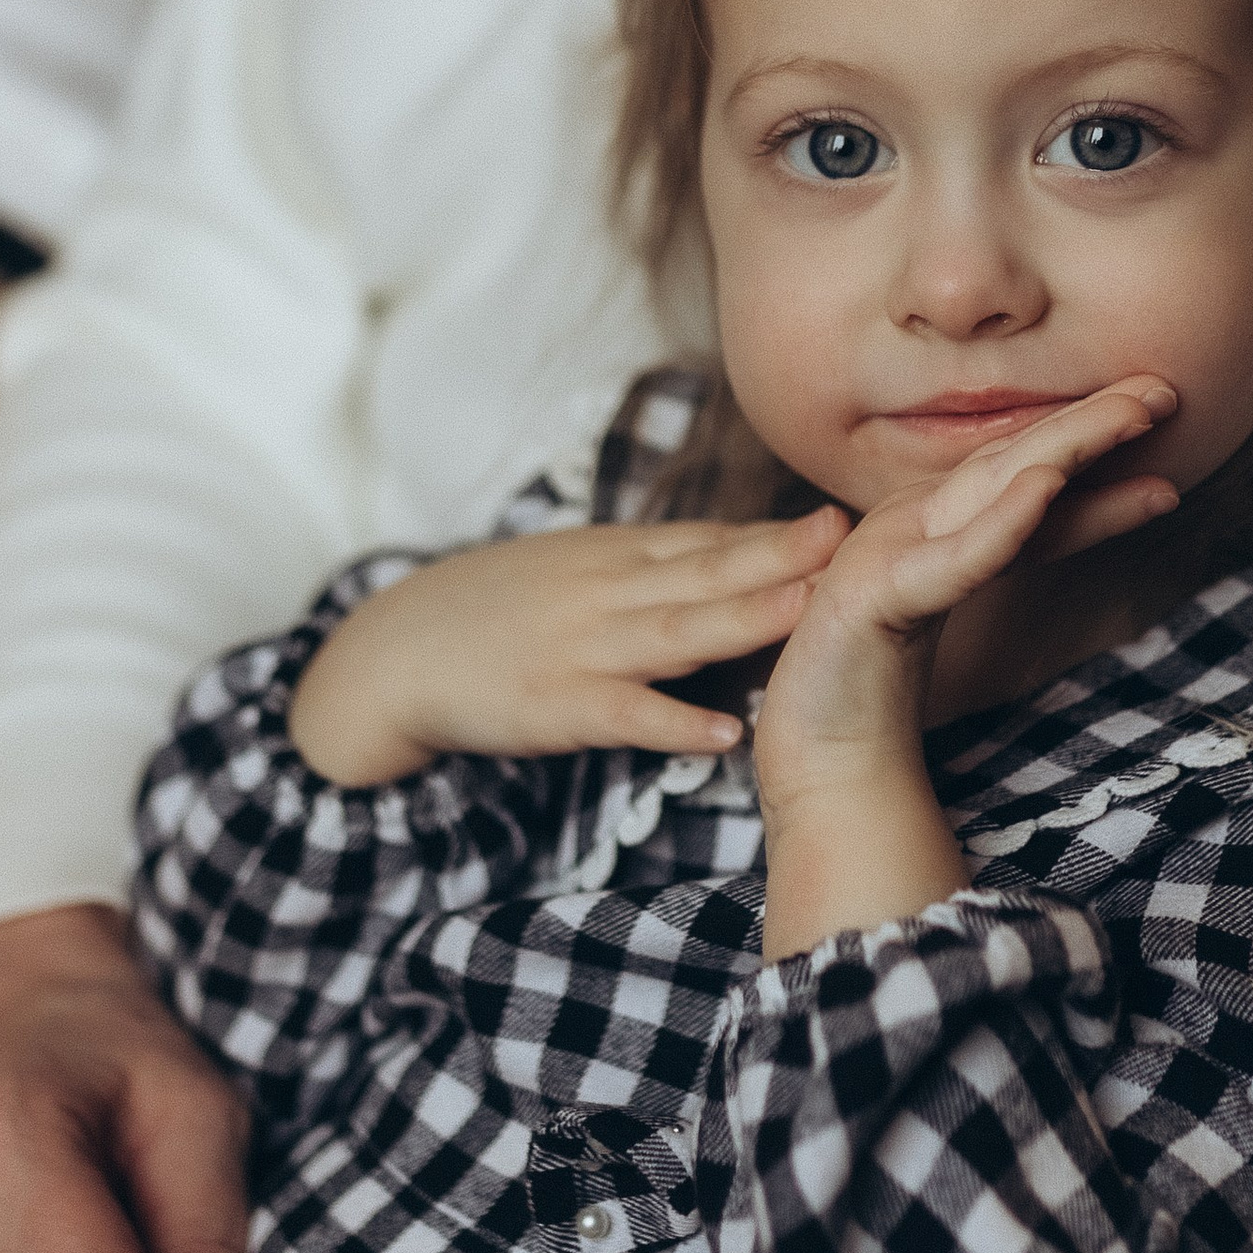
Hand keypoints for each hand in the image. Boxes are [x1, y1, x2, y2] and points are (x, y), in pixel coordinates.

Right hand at [289, 511, 846, 787]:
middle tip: (855, 538)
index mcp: (614, 557)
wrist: (397, 651)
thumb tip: (736, 564)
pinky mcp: (557, 707)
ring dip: (745, 621)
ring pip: (678, 633)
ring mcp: (583, 649)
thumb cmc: (496, 611)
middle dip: (781, 556)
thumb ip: (651, 568)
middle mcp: (607, 592)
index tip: (850, 519)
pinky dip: (675, 724)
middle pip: (706, 571)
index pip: (708, 539)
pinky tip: (725, 732)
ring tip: (812, 611)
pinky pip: (626, 715)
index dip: (776, 532)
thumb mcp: (573, 567)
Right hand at [752, 382, 1176, 954]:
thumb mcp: (937, 605)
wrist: (813, 754)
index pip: (1029, 482)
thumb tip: (1045, 517)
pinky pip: (951, 560)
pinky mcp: (873, 600)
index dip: (1096, 450)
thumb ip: (981, 556)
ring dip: (1063, 449)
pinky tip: (1045, 490)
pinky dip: (1001, 523)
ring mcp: (891, 557)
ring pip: (990, 490)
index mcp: (934, 529)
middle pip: (1016, 464)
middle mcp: (914, 528)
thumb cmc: (867, 685)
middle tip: (1165, 390)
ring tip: (1128, 416)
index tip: (1164, 414)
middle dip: (1093, 425)